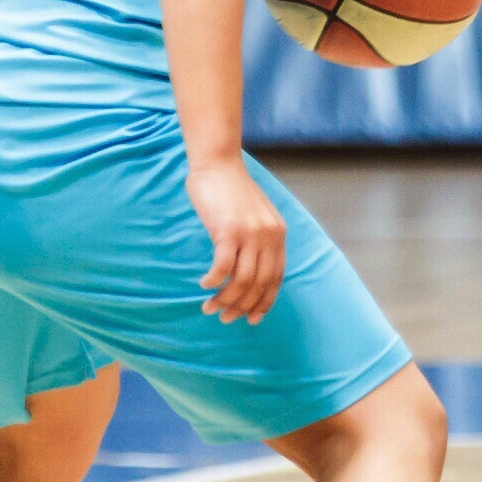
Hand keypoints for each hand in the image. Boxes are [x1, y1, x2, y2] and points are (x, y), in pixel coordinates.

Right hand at [187, 153, 286, 323]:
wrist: (217, 163)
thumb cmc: (230, 189)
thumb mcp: (254, 215)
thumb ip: (257, 239)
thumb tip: (248, 272)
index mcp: (278, 234)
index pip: (276, 278)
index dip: (265, 302)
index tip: (252, 318)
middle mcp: (269, 235)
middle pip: (260, 284)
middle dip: (242, 306)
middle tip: (225, 318)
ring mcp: (250, 233)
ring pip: (242, 280)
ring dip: (226, 299)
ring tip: (210, 308)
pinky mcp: (228, 230)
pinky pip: (222, 267)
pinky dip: (214, 281)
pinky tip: (204, 285)